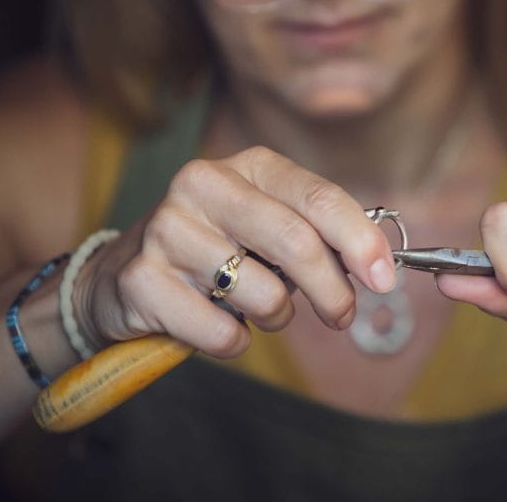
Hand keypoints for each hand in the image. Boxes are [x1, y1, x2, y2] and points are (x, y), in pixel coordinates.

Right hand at [70, 146, 397, 357]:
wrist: (121, 278)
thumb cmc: (217, 252)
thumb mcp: (268, 228)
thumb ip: (318, 237)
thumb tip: (376, 267)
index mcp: (248, 165)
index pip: (318, 198)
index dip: (360, 241)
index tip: (384, 280)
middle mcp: (203, 185)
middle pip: (296, 243)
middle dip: (332, 291)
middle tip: (340, 315)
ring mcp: (166, 229)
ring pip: (263, 294)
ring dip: (275, 317)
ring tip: (256, 308)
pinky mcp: (140, 279)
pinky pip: (222, 332)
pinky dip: (234, 341)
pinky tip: (218, 323)